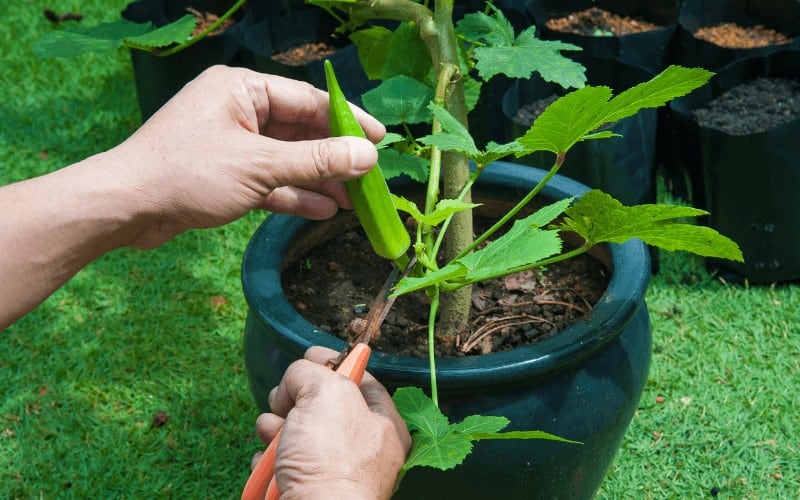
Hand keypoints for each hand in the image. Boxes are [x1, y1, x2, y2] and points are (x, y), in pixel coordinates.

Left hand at [115, 65, 384, 248]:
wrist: (126, 208)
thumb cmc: (189, 174)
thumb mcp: (260, 165)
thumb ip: (316, 161)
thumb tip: (368, 156)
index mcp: (242, 89)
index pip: (307, 100)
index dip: (347, 121)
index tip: (379, 140)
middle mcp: (238, 110)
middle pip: (300, 132)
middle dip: (334, 158)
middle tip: (370, 179)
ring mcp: (231, 144)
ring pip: (286, 160)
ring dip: (318, 181)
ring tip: (354, 202)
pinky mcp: (225, 175)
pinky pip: (268, 180)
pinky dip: (293, 195)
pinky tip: (323, 211)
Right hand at [252, 347, 410, 498]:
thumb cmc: (331, 460)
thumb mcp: (325, 393)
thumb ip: (310, 373)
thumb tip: (295, 378)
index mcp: (383, 425)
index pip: (361, 381)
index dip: (334, 363)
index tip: (310, 354)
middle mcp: (362, 451)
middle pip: (322, 409)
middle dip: (295, 400)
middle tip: (284, 401)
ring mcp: (333, 474)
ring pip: (296, 437)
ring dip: (275, 430)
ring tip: (271, 433)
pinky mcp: (305, 493)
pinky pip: (281, 468)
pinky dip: (267, 463)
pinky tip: (265, 464)